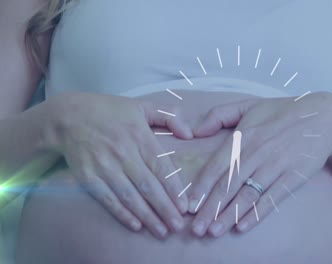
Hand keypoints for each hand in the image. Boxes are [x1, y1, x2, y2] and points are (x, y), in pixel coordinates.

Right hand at [47, 92, 192, 237]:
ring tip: (161, 231)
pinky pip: (108, 199)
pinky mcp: (88, 176)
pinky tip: (136, 225)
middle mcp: (123, 153)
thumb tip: (189, 133)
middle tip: (177, 226)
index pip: (161, 167)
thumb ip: (169, 116)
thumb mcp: (142, 106)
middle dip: (164, 209)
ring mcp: (104, 166)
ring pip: (130, 196)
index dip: (173, 189)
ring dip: (147, 216)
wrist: (68, 116)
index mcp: (140, 136)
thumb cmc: (110, 111)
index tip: (184, 206)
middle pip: (148, 186)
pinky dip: (122, 213)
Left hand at [188, 91, 331, 236]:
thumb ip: (218, 115)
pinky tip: (242, 227)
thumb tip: (195, 131)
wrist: (322, 118)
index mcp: (244, 135)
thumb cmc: (281, 112)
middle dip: (210, 208)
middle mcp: (257, 152)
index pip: (217, 165)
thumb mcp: (248, 104)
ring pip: (248, 195)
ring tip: (214, 231)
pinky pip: (271, 199)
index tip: (189, 204)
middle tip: (196, 229)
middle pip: (229, 185)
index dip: (202, 187)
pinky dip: (257, 214)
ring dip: (229, 216)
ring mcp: (276, 166)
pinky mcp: (292, 177)